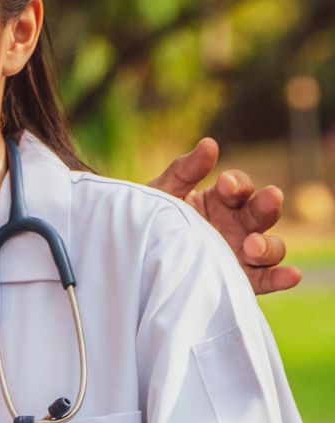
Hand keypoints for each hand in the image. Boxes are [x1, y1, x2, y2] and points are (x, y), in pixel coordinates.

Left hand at [148, 137, 298, 294]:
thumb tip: (209, 143)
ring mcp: (242, 252)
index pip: (239, 186)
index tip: (225, 183)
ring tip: (252, 245)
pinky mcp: (241, 279)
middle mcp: (237, 224)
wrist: (132, 260)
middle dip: (267, 204)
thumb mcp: (162, 194)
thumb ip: (185, 171)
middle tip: (269, 197)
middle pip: (262, 212)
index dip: (236, 183)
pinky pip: (265, 279)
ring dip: (268, 245)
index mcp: (220, 200)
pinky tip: (291, 275)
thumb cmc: (151, 221)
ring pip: (271, 246)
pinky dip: (281, 277)